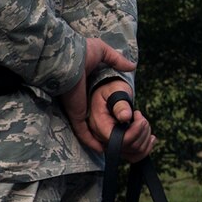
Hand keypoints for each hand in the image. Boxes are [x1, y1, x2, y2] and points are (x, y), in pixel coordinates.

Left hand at [61, 39, 137, 154]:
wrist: (69, 57)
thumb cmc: (82, 52)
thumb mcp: (102, 53)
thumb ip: (116, 60)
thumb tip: (132, 66)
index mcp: (86, 88)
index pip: (98, 105)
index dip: (111, 112)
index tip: (124, 119)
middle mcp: (81, 101)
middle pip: (94, 121)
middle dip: (109, 130)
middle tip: (124, 136)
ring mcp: (77, 109)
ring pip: (90, 130)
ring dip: (103, 139)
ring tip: (117, 146)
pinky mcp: (75, 114)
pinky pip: (82, 132)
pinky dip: (91, 141)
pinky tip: (102, 150)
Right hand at [90, 79, 156, 162]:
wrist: (107, 93)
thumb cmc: (111, 90)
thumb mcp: (115, 91)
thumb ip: (120, 104)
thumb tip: (125, 117)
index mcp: (99, 125)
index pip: (119, 140)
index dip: (135, 131)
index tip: (138, 115)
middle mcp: (103, 138)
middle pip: (130, 147)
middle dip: (142, 131)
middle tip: (140, 116)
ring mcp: (111, 143)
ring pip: (135, 151)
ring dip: (145, 137)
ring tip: (143, 122)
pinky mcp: (120, 145)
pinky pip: (135, 156)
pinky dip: (147, 147)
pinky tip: (150, 137)